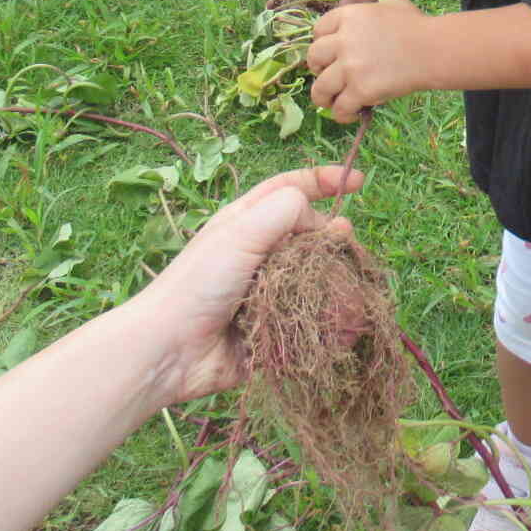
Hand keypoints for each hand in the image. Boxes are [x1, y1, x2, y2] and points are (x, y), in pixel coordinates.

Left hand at [132, 165, 363, 401]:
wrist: (170, 350)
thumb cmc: (200, 283)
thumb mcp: (241, 231)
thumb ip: (285, 210)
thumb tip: (323, 220)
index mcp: (247, 224)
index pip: (290, 190)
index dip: (323, 180)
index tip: (359, 180)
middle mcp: (258, 256)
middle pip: (309, 238)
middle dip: (333, 241)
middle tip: (347, 246)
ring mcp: (266, 295)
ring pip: (315, 283)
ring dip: (336, 286)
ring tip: (350, 292)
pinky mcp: (271, 333)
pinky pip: (309, 326)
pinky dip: (329, 327)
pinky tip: (344, 328)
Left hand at [307, 0, 427, 121]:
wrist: (434, 50)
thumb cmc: (418, 27)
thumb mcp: (393, 4)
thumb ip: (377, 5)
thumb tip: (378, 5)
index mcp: (349, 16)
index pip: (318, 30)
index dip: (320, 43)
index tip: (328, 54)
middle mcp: (343, 40)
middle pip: (313, 58)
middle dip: (317, 69)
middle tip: (327, 77)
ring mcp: (350, 66)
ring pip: (320, 88)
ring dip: (323, 98)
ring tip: (332, 103)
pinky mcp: (360, 90)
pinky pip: (340, 108)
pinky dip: (342, 114)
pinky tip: (351, 114)